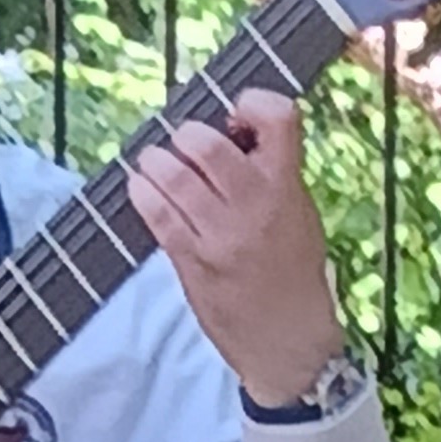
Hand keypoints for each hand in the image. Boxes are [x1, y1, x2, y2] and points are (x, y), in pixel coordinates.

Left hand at [123, 86, 346, 407]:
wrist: (288, 340)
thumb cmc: (293, 272)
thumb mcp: (300, 214)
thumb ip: (273, 174)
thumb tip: (232, 133)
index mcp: (287, 186)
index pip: (278, 118)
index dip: (252, 101)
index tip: (236, 112)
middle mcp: (255, 206)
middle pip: (207, 145)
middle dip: (187, 135)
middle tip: (184, 142)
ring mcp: (221, 236)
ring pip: (175, 179)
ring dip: (156, 161)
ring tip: (154, 162)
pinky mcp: (193, 263)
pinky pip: (159, 217)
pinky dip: (143, 194)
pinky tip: (140, 187)